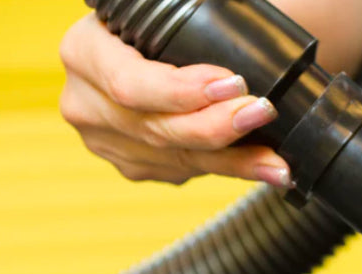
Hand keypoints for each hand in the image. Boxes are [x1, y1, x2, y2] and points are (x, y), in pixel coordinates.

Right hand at [59, 13, 291, 186]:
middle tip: (261, 113)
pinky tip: (267, 168)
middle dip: (216, 126)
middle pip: (155, 128)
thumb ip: (197, 12)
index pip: (129, 83)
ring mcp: (107, 139)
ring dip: (234, 159)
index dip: (180, 91)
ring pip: (177, 157)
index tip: (231, 83)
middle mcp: (86, 101)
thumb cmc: (179, 19)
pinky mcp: (135, 164)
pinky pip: (188, 170)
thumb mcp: (176, 6)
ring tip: (277, 160)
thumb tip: (245, 22)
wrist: (166, 47)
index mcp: (84, 51)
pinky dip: (233, 168)